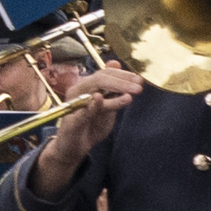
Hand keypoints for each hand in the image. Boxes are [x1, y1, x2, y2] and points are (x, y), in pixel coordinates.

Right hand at [33, 65, 142, 187]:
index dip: (123, 74)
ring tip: (130, 96)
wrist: (73, 148)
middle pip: (100, 78)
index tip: (139, 79)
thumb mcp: (106, 105)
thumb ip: (112, 88)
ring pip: (94, 91)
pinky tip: (99, 98)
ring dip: (114, 91)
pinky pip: (83, 110)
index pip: (105, 72)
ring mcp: (74, 105)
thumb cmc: (90, 125)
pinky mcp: (72, 121)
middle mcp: (77, 91)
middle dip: (122, 82)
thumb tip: (116, 63)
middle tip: (138, 87)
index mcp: (86, 86)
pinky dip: (92, 105)